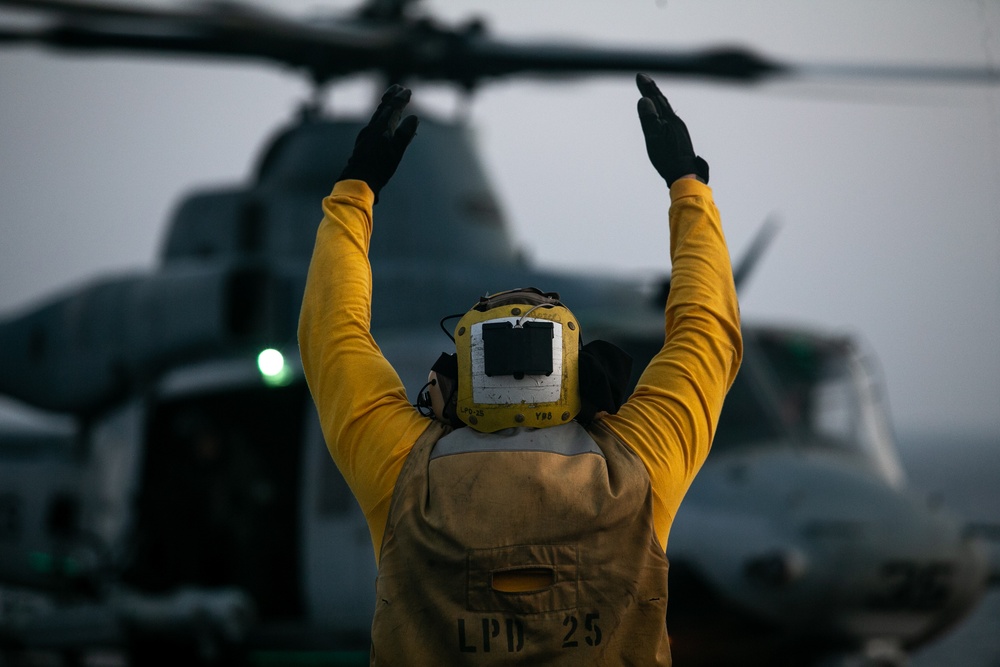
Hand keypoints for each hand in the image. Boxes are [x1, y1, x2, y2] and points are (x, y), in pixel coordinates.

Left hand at [339, 84, 419, 201]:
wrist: (357, 181)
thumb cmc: (379, 168)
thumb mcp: (396, 152)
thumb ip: (404, 134)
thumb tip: (414, 117)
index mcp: (381, 128)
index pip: (392, 108)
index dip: (400, 99)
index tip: (407, 90)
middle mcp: (372, 129)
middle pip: (382, 108)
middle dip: (391, 97)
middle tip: (397, 87)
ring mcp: (366, 136)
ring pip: (376, 116)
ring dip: (384, 106)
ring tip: (389, 101)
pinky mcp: (363, 143)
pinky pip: (373, 124)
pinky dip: (380, 118)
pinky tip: (380, 124)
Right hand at [635, 73, 708, 186]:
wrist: (685, 174)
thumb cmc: (668, 159)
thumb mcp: (654, 139)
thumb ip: (649, 119)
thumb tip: (644, 100)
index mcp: (669, 119)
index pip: (656, 99)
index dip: (647, 87)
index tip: (640, 75)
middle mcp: (676, 121)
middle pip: (662, 101)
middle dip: (652, 90)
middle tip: (644, 79)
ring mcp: (679, 129)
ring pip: (667, 109)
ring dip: (658, 99)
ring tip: (652, 94)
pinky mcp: (680, 137)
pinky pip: (670, 117)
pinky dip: (663, 111)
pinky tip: (663, 116)